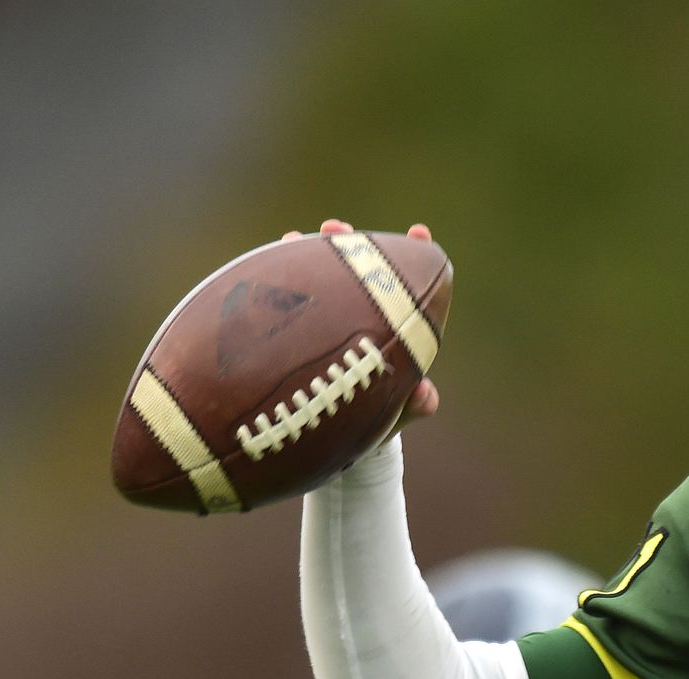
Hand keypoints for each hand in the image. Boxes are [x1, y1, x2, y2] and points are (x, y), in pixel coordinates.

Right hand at [281, 218, 443, 427]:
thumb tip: (425, 395)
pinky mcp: (296, 331)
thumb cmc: (368, 424)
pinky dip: (278, 282)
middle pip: (357, 271)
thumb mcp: (390, 413)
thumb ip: (413, 405)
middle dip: (348, 245)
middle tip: (334, 227)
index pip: (404, 287)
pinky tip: (263, 266)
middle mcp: (359, 316)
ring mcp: (326, 319)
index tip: (418, 233)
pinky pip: (288, 301)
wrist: (326, 441)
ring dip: (306, 256)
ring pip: (320, 279)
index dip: (413, 256)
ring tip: (290, 238)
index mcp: (390, 328)